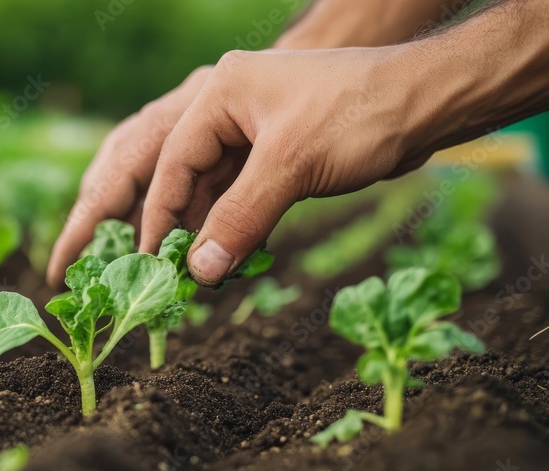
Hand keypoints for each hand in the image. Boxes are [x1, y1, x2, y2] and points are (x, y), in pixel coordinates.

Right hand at [51, 46, 432, 287]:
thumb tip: (199, 271)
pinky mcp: (275, 155)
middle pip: (178, 172)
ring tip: (189, 275)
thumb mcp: (293, 165)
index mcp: (221, 93)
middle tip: (144, 266)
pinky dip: (231, 228)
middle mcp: (228, 109)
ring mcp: (252, 132)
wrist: (428, 102)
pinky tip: (224, 260)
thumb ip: (241, 218)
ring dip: (201, 231)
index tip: (152, 259)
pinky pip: (238, 197)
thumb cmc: (361, 114)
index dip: (161, 215)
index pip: (172, 161)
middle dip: (163, 221)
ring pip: (209, 189)